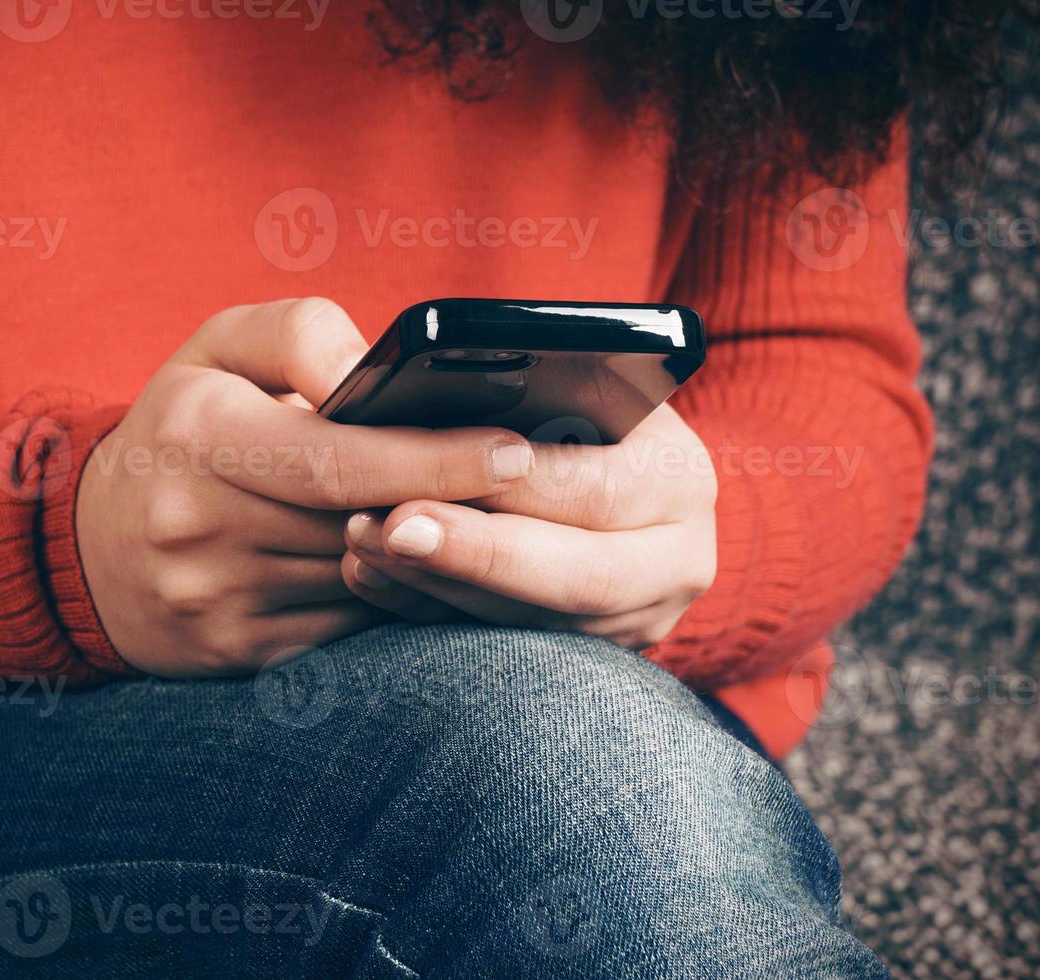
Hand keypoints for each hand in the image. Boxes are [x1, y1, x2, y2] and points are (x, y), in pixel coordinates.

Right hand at [75, 298, 535, 675]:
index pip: (336, 457)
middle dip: (448, 506)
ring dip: (426, 555)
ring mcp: (213, 600)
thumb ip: (298, 335)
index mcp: (196, 435)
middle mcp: (196, 524)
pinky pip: (344, 629)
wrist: (94, 544)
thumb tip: (373, 370)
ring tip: (484, 522)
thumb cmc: (181, 427)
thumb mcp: (220, 349)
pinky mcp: (235, 652)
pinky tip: (424, 568)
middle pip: (356, 522)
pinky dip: (391, 597)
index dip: (433, 458)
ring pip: (359, 580)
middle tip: (529, 488)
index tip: (513, 451)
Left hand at [340, 403, 717, 649]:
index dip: (509, 490)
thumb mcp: (566, 379)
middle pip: (578, 578)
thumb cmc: (570, 401)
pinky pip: (504, 644)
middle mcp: (676, 558)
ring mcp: (638, 618)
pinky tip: (371, 575)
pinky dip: (431, 609)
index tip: (426, 483)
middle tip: (389, 529)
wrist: (598, 463)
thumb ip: (527, 390)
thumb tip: (445, 399)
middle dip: (474, 555)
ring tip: (362, 541)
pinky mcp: (590, 652)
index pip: (596, 492)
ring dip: (438, 584)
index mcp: (677, 476)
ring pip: (534, 622)